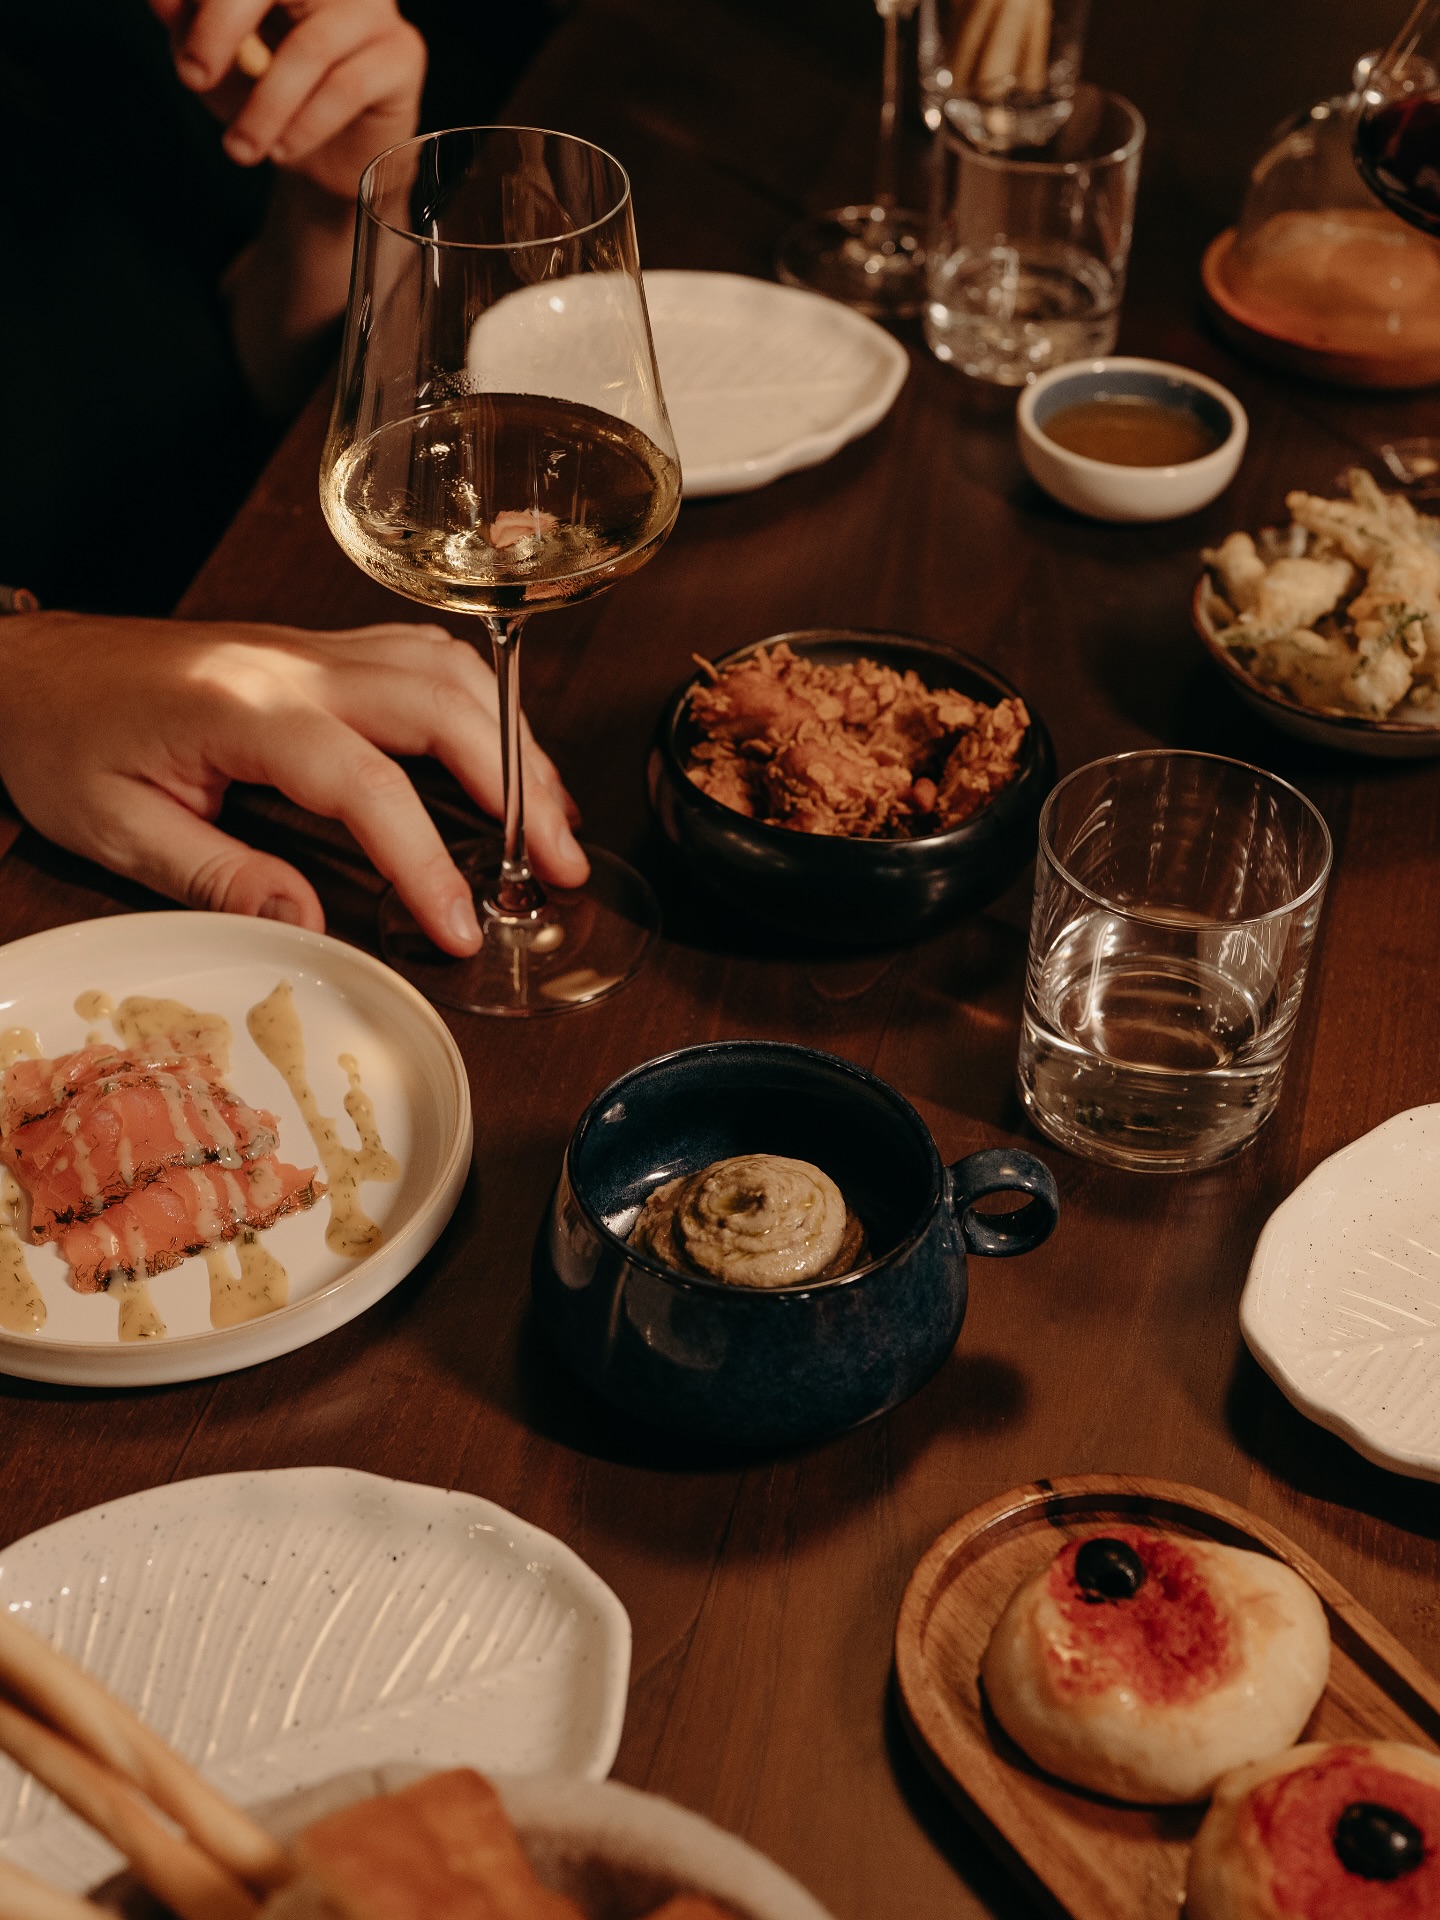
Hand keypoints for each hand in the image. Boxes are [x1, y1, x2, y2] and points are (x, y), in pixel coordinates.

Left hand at [0, 616, 589, 955]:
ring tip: (556, 820)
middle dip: (520, 786)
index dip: (427, 860)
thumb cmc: (61, 739)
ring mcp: (314, 648)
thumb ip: (220, 876)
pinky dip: (483, 707)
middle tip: (562, 866)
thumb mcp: (118, 829)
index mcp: (244, 707)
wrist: (26, 668)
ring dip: (516, 740)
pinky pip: (426, 660)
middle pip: (444, 703)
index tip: (462, 926)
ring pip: (450, 669)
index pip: (369, 783)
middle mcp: (294, 663)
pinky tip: (505, 757)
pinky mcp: (321, 652)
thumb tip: (313, 924)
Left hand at [151, 0, 425, 201]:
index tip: (179, 50)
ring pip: (310, 47)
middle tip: (193, 78)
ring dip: (266, 105)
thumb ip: (187, 23)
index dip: (209, 1)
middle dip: (222, 24)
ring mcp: (375, 10)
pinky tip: (285, 151)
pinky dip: (307, 124)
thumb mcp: (217, 62)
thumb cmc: (271, 101)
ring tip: (240, 148)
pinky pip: (349, 86)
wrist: (328, 164)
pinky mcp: (403, 55)